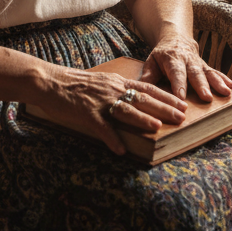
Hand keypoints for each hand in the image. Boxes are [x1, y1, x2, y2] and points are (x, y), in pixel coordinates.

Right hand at [38, 66, 186, 155]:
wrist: (49, 81)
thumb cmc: (74, 84)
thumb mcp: (101, 82)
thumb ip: (117, 90)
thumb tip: (135, 99)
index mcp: (116, 82)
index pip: (147, 88)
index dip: (166, 96)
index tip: (182, 103)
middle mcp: (111, 89)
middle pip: (142, 98)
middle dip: (164, 108)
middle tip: (181, 117)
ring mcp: (99, 101)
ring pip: (125, 110)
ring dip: (142, 119)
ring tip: (158, 127)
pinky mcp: (85, 112)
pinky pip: (101, 127)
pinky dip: (111, 138)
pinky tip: (120, 149)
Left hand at [140, 31, 231, 101]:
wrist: (176, 38)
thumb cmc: (161, 55)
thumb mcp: (150, 61)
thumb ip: (148, 75)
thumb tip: (140, 90)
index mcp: (172, 59)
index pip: (176, 73)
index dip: (178, 85)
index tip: (181, 97)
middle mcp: (188, 60)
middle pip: (195, 74)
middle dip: (201, 86)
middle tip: (207, 98)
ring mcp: (199, 63)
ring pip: (209, 73)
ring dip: (218, 83)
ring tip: (226, 93)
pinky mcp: (206, 66)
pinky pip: (217, 72)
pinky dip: (226, 79)